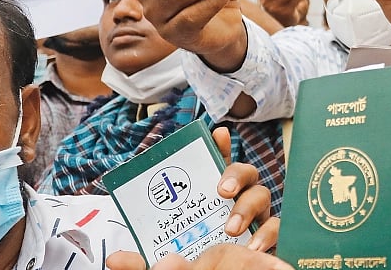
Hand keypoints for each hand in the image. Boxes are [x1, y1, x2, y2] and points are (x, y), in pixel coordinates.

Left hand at [105, 127, 285, 269]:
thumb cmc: (191, 257)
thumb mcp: (163, 257)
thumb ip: (142, 258)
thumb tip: (114, 259)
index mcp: (211, 193)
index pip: (216, 162)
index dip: (219, 145)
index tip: (217, 134)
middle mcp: (237, 198)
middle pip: (245, 172)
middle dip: (236, 175)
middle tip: (223, 191)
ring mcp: (256, 215)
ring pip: (263, 194)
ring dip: (248, 207)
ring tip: (231, 228)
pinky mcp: (268, 234)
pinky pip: (276, 226)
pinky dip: (268, 234)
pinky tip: (253, 247)